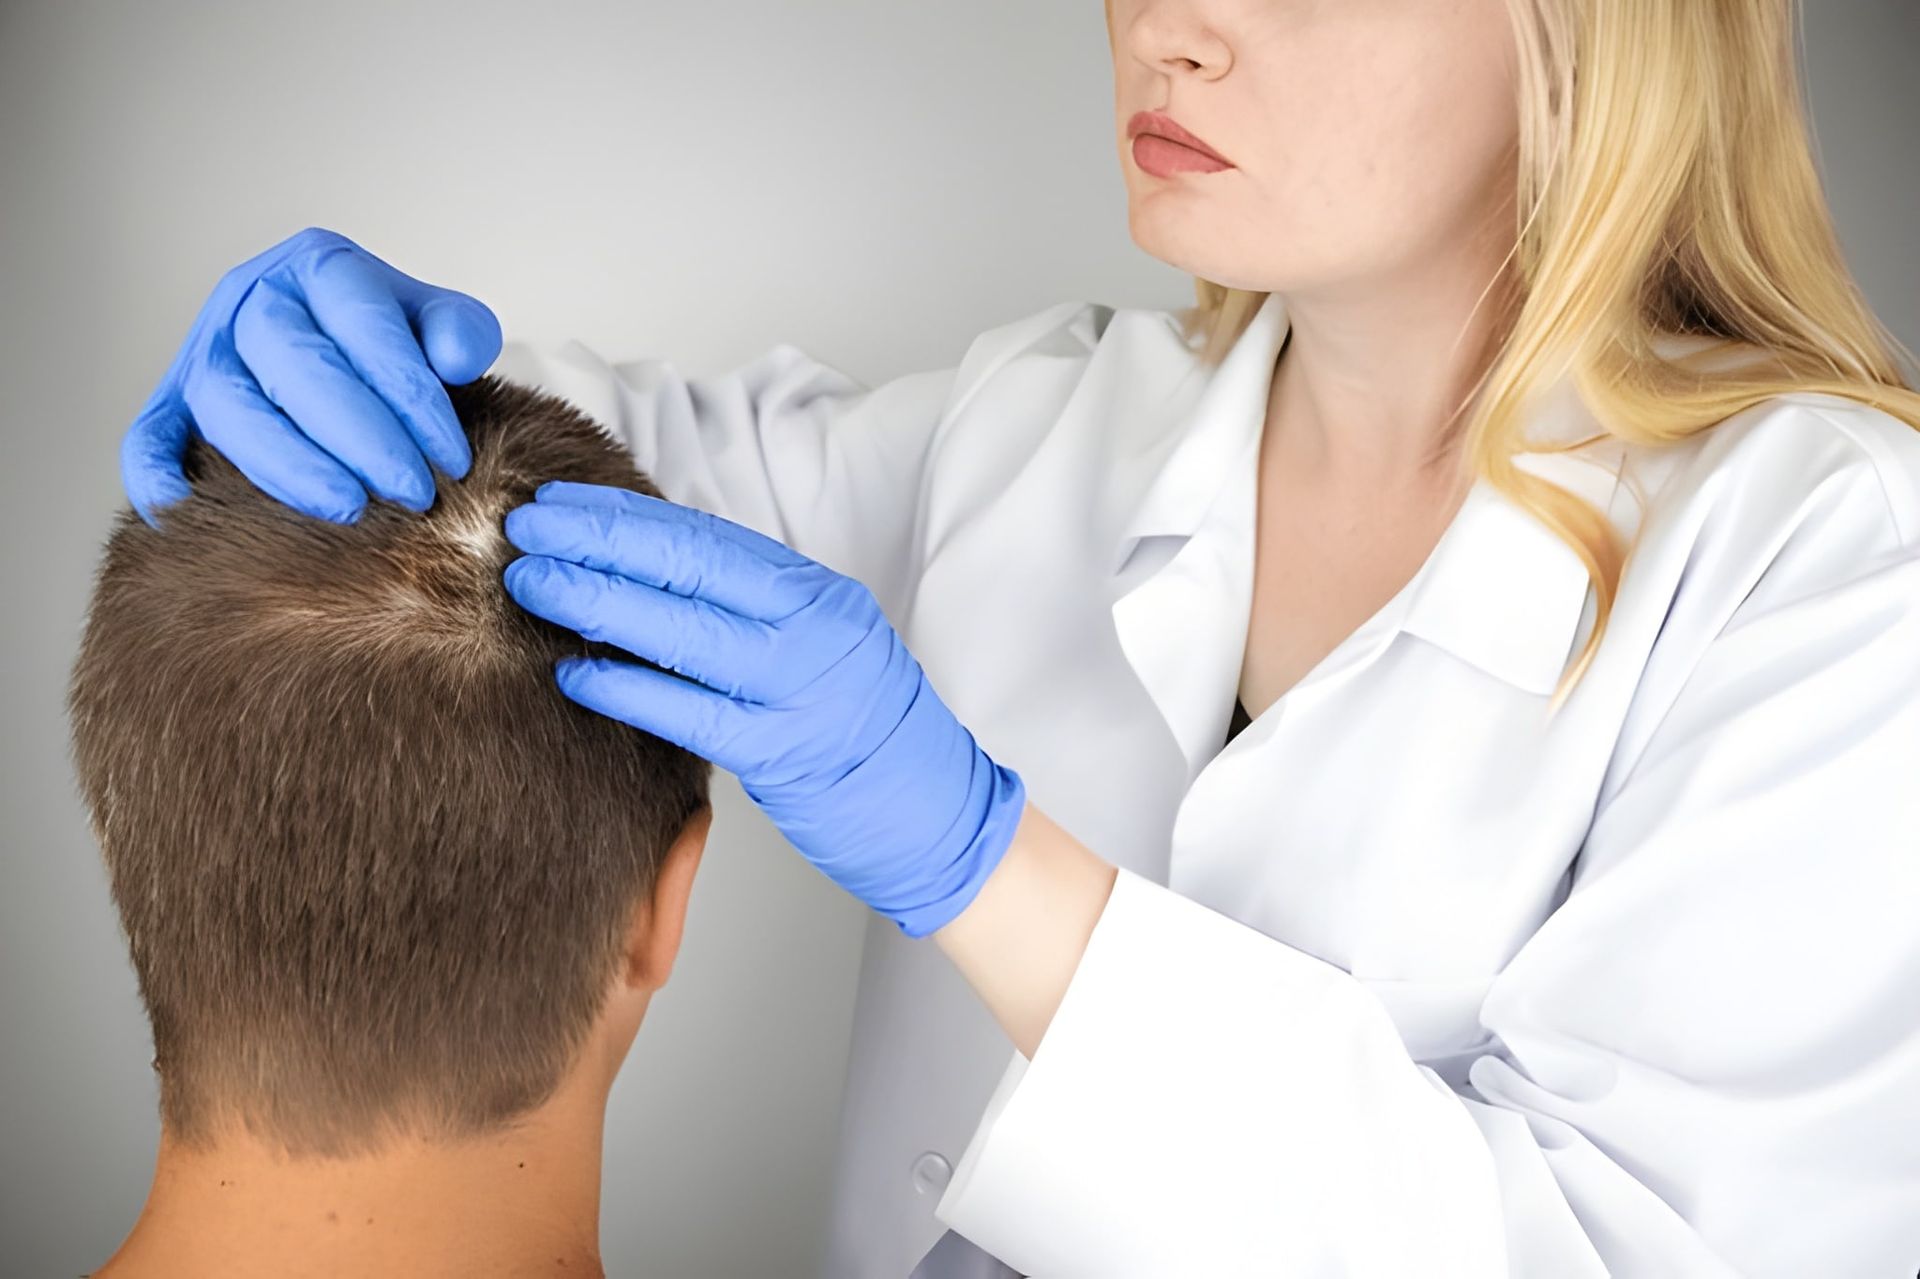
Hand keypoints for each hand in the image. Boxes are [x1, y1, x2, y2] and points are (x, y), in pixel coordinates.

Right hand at [122, 226, 501, 525]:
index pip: (361, 323)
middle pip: (291, 361)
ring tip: (349, 510)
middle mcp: (251, 299)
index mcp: (320, 266)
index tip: (452, 459)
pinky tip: (190, 516)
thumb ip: (461, 332)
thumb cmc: (402, 346)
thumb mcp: (443, 324)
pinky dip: (159, 477)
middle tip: (412, 493)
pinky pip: (148, 438)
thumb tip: (455, 359)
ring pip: (227, 404)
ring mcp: (205, 352)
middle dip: (359, 436)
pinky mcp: (172, 405)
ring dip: (287, 464)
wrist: (355, 356)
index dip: (410, 395)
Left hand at [501, 481, 1027, 937]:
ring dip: (598, 601)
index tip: (562, 502)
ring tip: (533, 583)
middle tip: (526, 528)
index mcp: (819, 594)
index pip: (707, 538)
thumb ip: (753, 614)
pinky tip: (575, 675)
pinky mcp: (785, 752)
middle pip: (690, 567)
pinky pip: (692, 713)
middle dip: (598, 541)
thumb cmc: (870, 734)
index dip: (627, 516)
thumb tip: (652, 579)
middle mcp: (814, 628)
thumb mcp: (823, 647)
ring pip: (683, 630)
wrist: (941, 812)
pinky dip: (629, 689)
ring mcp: (801, 688)